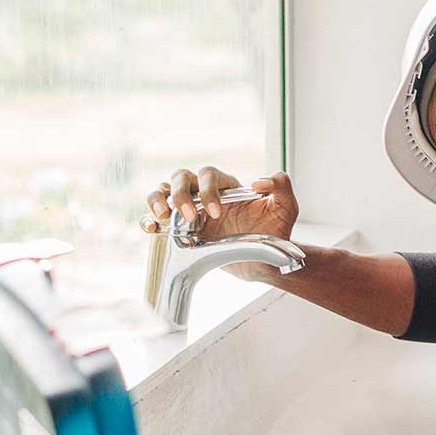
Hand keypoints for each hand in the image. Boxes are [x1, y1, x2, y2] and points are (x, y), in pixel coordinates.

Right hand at [141, 166, 300, 279]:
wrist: (264, 260)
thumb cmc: (274, 231)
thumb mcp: (286, 208)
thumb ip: (282, 186)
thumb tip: (259, 180)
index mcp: (227, 185)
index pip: (209, 174)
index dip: (209, 189)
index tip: (218, 212)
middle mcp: (205, 193)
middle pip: (181, 177)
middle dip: (181, 194)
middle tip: (189, 217)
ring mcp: (190, 209)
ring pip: (163, 190)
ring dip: (158, 199)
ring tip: (162, 216)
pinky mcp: (180, 229)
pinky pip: (157, 218)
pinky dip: (149, 219)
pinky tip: (150, 228)